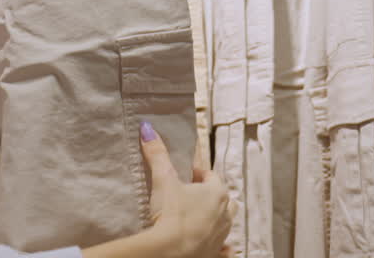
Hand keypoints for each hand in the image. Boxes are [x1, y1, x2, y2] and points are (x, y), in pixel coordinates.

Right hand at [141, 121, 230, 257]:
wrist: (171, 251)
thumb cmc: (172, 213)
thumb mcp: (163, 180)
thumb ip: (157, 154)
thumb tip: (147, 128)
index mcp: (217, 192)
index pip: (211, 176)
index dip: (198, 173)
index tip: (186, 173)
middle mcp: (226, 213)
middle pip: (223, 198)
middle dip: (210, 195)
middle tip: (190, 194)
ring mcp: (222, 235)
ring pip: (224, 221)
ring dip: (214, 217)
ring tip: (195, 216)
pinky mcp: (215, 252)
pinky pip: (224, 248)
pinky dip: (223, 247)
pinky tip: (218, 247)